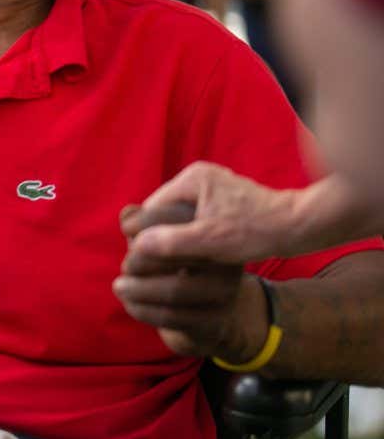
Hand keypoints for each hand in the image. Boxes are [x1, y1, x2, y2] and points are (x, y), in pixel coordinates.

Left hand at [114, 202, 268, 360]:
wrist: (207, 309)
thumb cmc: (175, 260)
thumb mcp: (161, 235)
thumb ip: (144, 221)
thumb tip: (127, 214)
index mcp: (212, 227)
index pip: (177, 215)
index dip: (144, 220)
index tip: (125, 227)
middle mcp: (225, 257)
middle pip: (175, 252)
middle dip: (139, 258)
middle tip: (126, 266)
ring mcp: (224, 290)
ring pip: (174, 290)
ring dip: (137, 288)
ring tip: (119, 286)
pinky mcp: (214, 319)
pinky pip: (171, 316)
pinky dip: (142, 309)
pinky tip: (130, 303)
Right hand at [126, 161, 299, 264]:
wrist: (300, 226)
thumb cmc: (257, 232)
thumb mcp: (211, 241)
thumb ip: (172, 241)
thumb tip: (138, 244)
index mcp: (191, 179)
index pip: (151, 208)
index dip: (148, 235)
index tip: (152, 260)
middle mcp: (199, 175)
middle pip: (165, 211)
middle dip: (165, 235)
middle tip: (169, 263)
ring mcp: (213, 185)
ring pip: (181, 216)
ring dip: (182, 235)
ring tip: (185, 259)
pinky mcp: (225, 197)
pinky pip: (198, 216)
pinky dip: (197, 232)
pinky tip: (202, 251)